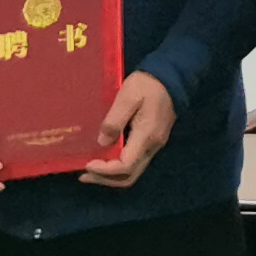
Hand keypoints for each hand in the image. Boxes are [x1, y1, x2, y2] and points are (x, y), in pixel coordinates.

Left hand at [79, 72, 177, 187]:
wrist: (172, 76)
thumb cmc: (147, 85)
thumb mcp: (128, 96)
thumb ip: (114, 120)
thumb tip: (102, 142)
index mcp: (146, 136)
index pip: (125, 166)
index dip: (104, 170)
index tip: (87, 164)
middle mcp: (152, 146)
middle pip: (129, 176)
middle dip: (105, 179)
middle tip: (84, 175)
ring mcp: (154, 145)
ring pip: (132, 172)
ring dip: (110, 176)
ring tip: (90, 171)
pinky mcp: (152, 141)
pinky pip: (134, 162)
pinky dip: (117, 167)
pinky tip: (105, 158)